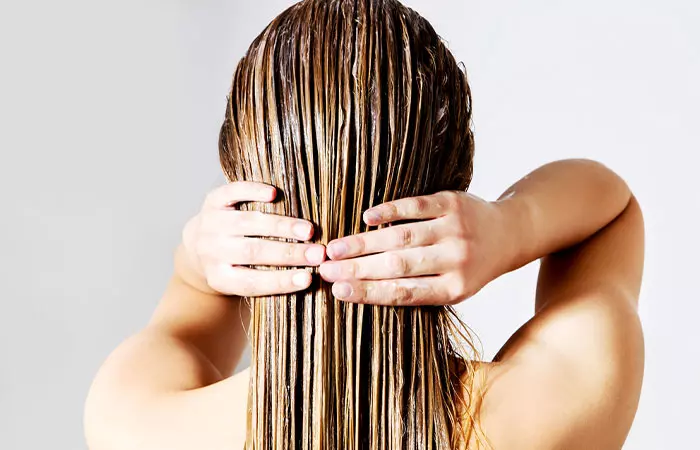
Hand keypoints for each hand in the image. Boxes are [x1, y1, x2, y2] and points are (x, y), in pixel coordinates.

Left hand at [179, 181, 325, 295]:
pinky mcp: (212, 201)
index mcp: (220, 278)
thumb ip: (268, 280)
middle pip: (253, 252)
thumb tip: (309, 278)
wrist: (196, 247)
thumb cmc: (232, 267)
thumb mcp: (241, 281)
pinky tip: (275, 194)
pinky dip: (253, 191)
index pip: (252, 283)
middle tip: (318, 254)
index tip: (309, 279)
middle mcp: (212, 251)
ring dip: (281, 226)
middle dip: (289, 253)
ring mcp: (211, 224)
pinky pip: (232, 193)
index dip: (281, 282)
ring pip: (249, 223)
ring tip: (308, 230)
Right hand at [318, 190, 513, 305]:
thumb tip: (360, 291)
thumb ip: (416, 290)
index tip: (337, 292)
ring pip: (402, 237)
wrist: (508, 233)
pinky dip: (389, 211)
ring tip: (334, 248)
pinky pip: (416, 206)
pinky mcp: (452, 203)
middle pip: (397, 266)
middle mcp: (456, 260)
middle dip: (357, 269)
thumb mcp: (452, 288)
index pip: (404, 294)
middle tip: (324, 269)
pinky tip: (366, 218)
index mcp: (454, 289)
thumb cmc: (469, 267)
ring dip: (364, 243)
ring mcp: (454, 229)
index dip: (369, 293)